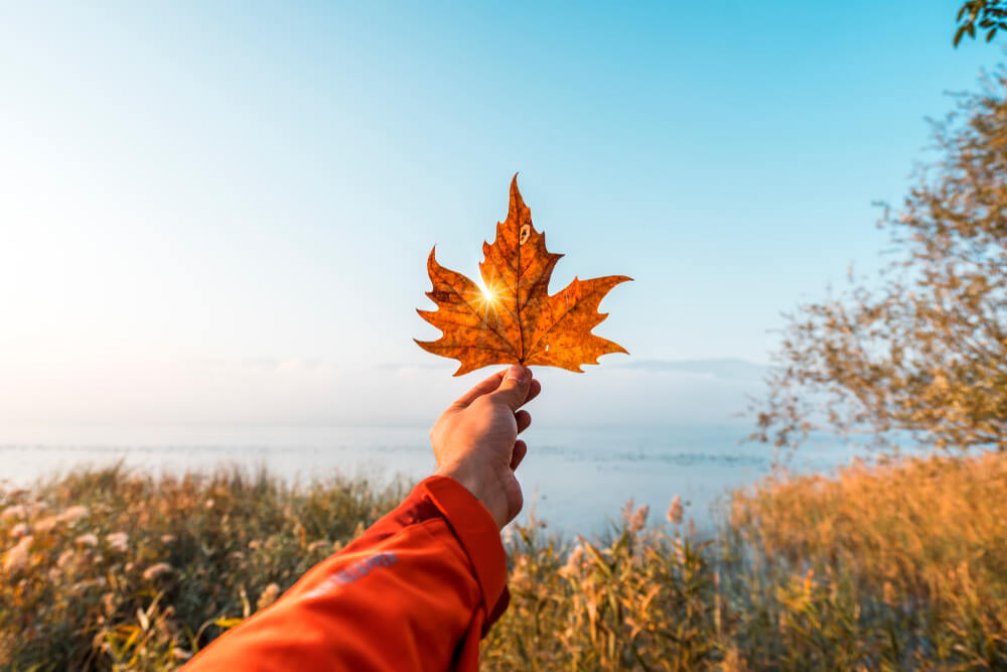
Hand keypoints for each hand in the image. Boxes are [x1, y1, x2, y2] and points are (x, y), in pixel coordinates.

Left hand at [431, 365, 540, 528]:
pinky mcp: (496, 478)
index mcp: (453, 419)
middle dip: (514, 398)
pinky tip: (520, 445)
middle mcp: (462, 440)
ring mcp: (479, 460)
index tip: (522, 371)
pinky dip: (515, 450)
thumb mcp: (494, 404)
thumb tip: (520, 371)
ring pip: (500, 436)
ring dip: (513, 423)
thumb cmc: (478, 442)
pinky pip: (506, 459)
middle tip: (535, 386)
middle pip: (492, 413)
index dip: (502, 380)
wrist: (480, 489)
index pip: (480, 392)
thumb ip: (509, 389)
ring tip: (525, 416)